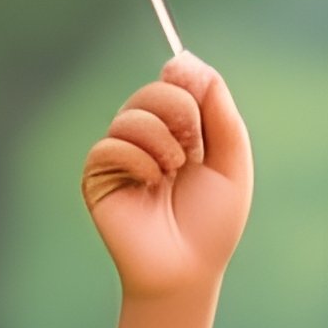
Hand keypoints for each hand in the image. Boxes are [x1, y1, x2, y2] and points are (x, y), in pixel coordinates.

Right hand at [81, 53, 251, 298]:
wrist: (188, 268)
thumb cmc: (212, 221)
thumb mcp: (230, 160)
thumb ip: (217, 110)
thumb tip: (185, 59)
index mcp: (178, 130)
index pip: (174, 82)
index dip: (184, 79)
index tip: (197, 92)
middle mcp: (146, 137)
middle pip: (152, 92)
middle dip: (178, 110)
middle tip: (193, 148)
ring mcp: (120, 156)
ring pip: (131, 117)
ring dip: (161, 142)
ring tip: (172, 172)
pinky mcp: (98, 176)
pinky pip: (110, 146)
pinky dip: (137, 160)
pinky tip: (150, 182)